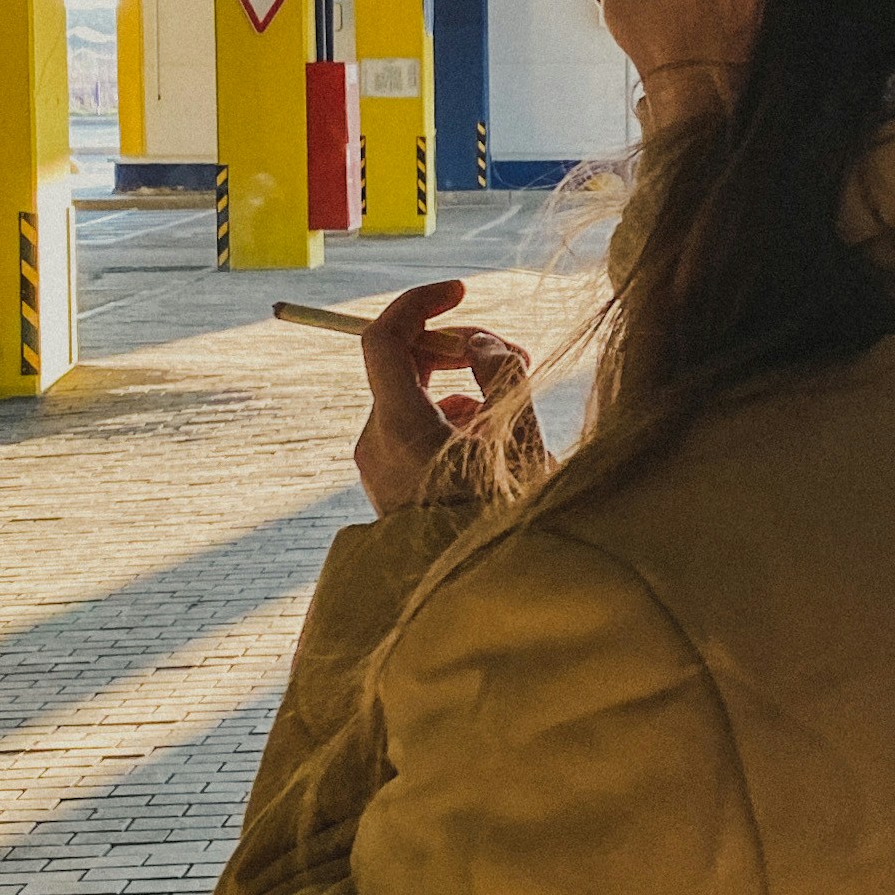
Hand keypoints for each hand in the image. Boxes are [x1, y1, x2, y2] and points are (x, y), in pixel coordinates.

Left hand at [354, 278, 543, 515]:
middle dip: (459, 349)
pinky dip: (449, 420)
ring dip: (461, 388)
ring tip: (511, 413)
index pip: (384, 337)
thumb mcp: (519, 442)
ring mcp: (377, 467)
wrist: (473, 604)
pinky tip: (490, 444)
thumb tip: (479, 342)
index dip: (421, 303)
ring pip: (413, 399)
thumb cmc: (503, 524)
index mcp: (399, 427)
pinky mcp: (389, 486)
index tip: (461, 290)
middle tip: (516, 356)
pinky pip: (413, 431)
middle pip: (402, 364)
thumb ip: (502, 376)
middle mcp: (375, 442)